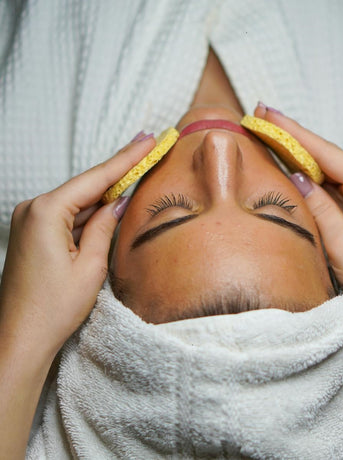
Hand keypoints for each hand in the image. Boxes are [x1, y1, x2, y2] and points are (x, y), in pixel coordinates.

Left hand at [0, 135, 155, 356]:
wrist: (19, 339)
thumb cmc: (52, 309)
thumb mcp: (91, 266)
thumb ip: (105, 226)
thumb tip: (118, 201)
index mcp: (46, 213)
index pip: (96, 178)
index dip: (127, 158)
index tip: (148, 139)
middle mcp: (34, 210)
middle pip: (87, 186)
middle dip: (119, 171)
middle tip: (147, 147)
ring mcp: (31, 221)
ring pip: (79, 201)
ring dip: (107, 193)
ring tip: (138, 174)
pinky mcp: (34, 234)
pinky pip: (69, 216)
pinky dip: (91, 212)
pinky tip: (112, 204)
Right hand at [254, 105, 342, 331]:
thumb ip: (319, 208)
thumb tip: (296, 177)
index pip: (325, 153)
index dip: (293, 133)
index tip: (268, 114)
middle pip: (324, 156)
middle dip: (292, 137)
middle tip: (262, 117)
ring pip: (324, 172)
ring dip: (297, 155)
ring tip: (269, 136)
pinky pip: (327, 190)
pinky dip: (306, 178)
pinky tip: (289, 169)